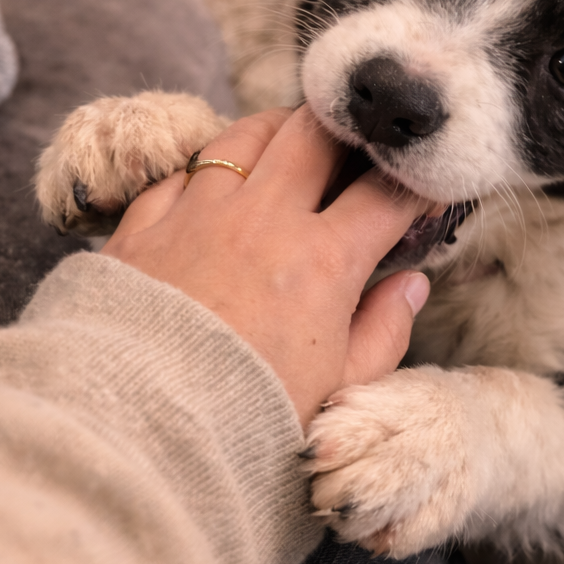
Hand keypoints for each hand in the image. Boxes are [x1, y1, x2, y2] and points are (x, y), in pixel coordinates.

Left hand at [101, 107, 431, 424]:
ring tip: (291, 146)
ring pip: (247, 134)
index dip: (415, 184)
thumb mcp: (340, 390)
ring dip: (279, 131)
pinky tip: (216, 187)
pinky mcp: (143, 227)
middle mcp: (263, 220)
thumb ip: (384, 332)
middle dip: (348, 132)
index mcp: (324, 261)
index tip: (424, 189)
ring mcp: (198, 214)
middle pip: (317, 134)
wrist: (140, 432)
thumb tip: (409, 286)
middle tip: (357, 151)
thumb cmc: (248, 418)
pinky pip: (181, 170)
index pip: (386, 193)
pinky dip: (207, 170)